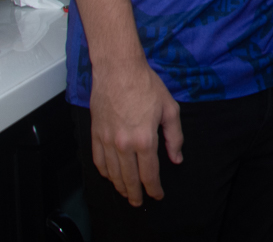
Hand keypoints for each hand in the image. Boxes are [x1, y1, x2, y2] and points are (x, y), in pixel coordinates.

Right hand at [88, 60, 182, 205]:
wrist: (118, 69)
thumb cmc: (145, 85)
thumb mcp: (170, 109)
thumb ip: (174, 137)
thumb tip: (176, 158)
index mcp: (144, 139)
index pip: (149, 174)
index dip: (154, 189)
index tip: (157, 195)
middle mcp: (123, 145)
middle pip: (129, 179)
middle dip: (136, 194)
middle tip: (140, 202)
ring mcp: (107, 141)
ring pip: (112, 174)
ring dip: (120, 187)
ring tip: (126, 193)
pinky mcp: (95, 134)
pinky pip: (98, 161)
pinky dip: (104, 173)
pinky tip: (110, 176)